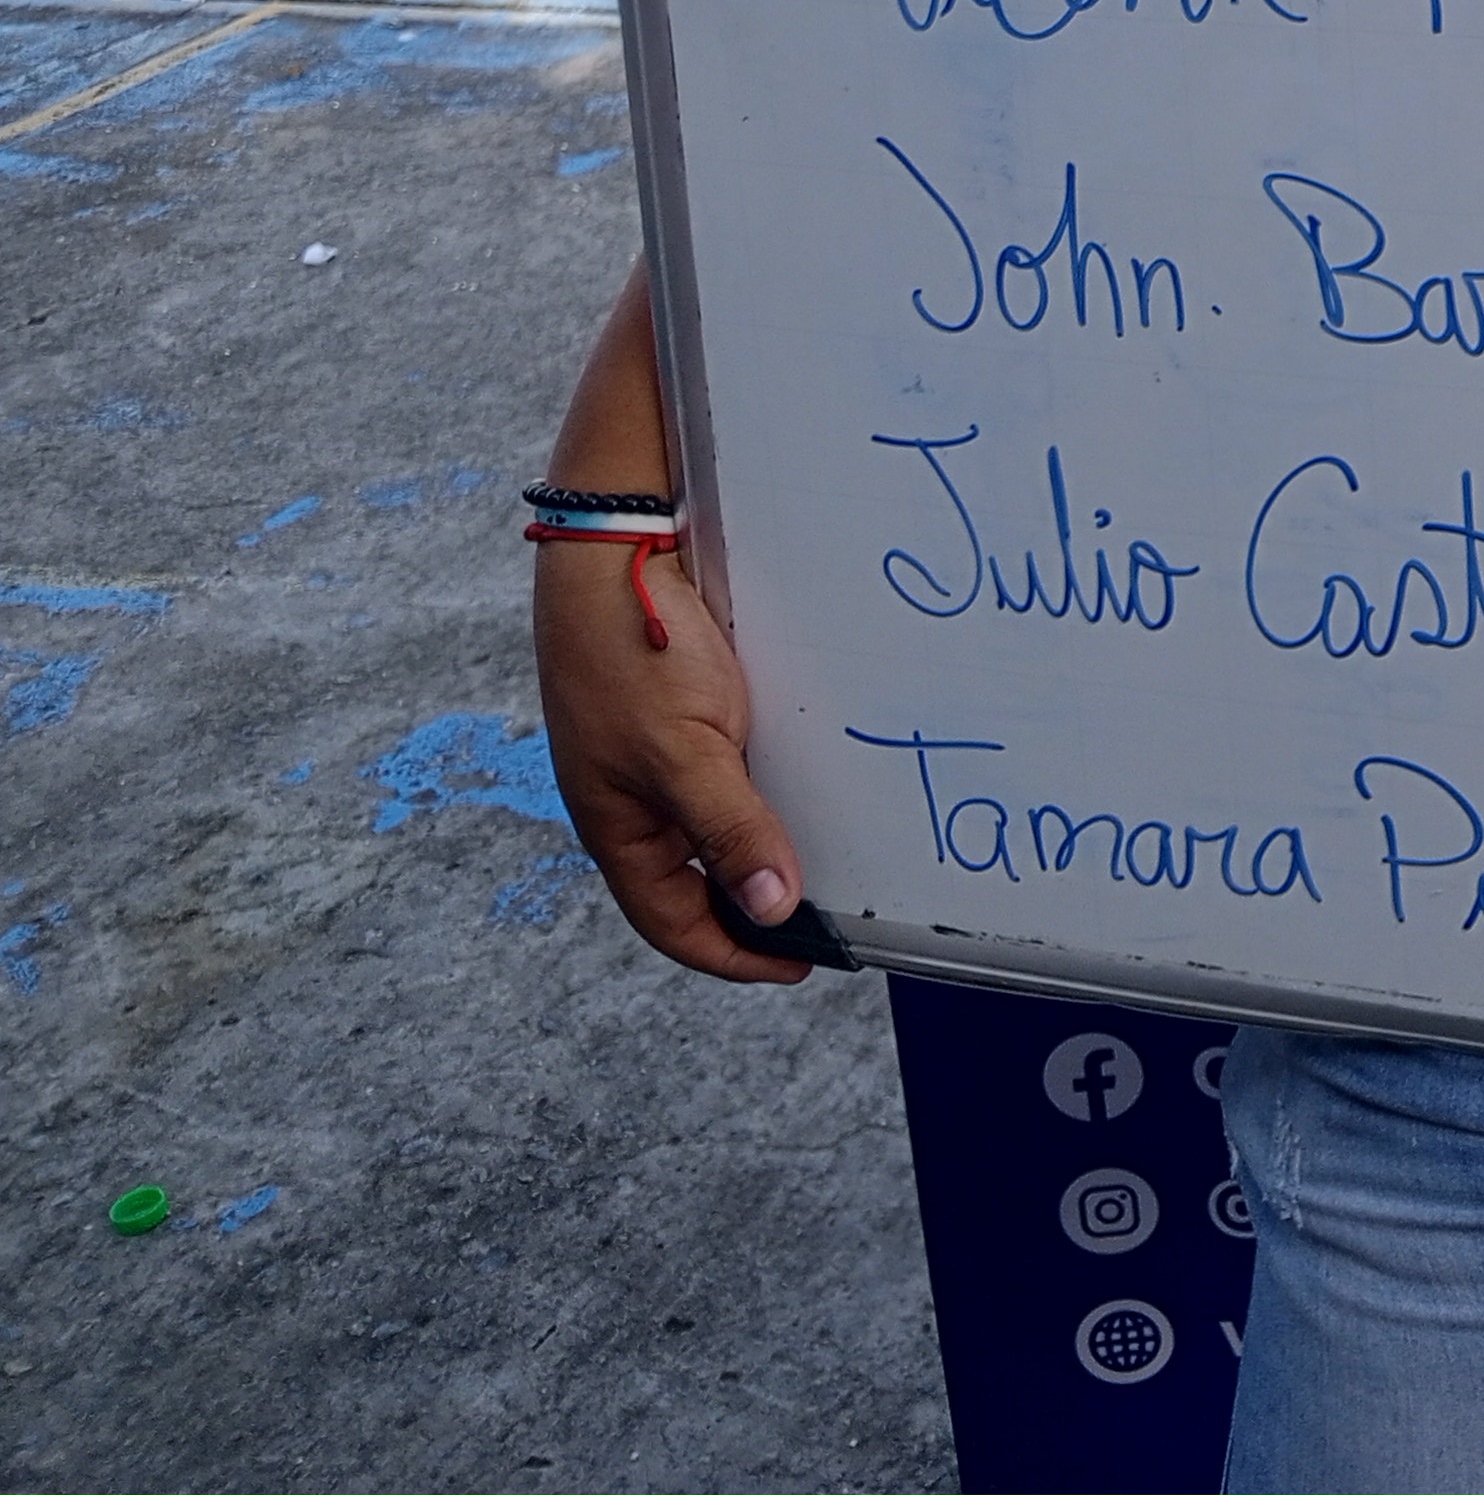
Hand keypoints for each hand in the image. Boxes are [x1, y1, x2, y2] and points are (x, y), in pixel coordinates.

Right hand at [531, 265, 817, 986]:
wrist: (619, 533)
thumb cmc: (635, 646)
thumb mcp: (684, 750)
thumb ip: (731, 829)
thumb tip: (773, 911)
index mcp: (620, 824)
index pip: (675, 921)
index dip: (735, 953)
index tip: (803, 964)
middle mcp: (641, 793)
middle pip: (703, 874)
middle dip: (762, 899)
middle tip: (838, 909)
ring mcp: (667, 744)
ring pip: (728, 813)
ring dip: (779, 833)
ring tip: (850, 847)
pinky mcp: (697, 698)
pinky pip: (743, 756)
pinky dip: (783, 776)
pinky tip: (829, 770)